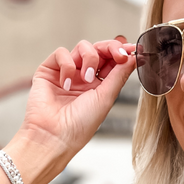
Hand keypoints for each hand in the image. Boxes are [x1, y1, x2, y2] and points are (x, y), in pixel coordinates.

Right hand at [0, 37, 136, 183]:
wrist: (54, 135)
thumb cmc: (79, 126)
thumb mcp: (106, 98)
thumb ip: (120, 75)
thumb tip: (133, 57)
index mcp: (99, 86)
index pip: (112, 61)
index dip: (122, 52)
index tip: (133, 50)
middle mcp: (83, 78)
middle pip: (99, 50)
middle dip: (110, 49)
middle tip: (118, 55)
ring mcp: (67, 72)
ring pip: (82, 47)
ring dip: (89, 59)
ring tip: (86, 79)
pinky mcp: (49, 70)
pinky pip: (61, 53)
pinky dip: (67, 65)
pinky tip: (66, 84)